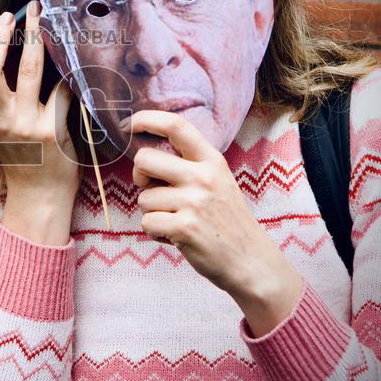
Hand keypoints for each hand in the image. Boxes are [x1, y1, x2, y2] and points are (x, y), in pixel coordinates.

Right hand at [0, 1, 77, 245]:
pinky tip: (72, 61)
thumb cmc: (21, 161)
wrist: (39, 198)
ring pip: (26, 71)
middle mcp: (1, 121)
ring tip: (37, 18)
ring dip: (33, 37)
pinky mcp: (53, 130)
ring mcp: (27, 125)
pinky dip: (68, 73)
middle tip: (8, 16)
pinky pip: (61, 90)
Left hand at [129, 110, 303, 335]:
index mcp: (211, 161)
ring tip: (176, 221)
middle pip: (144, 159)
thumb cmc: (227, 220)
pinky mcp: (184, 228)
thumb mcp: (218, 181)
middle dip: (139, 177)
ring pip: (143, 198)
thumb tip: (144, 156)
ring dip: (152, 213)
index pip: (176, 126)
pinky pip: (147, 223)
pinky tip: (175, 236)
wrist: (250, 261)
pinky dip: (155, 232)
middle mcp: (203, 177)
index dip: (147, 119)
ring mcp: (194, 202)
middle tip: (154, 191)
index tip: (129, 124)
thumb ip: (188, 166)